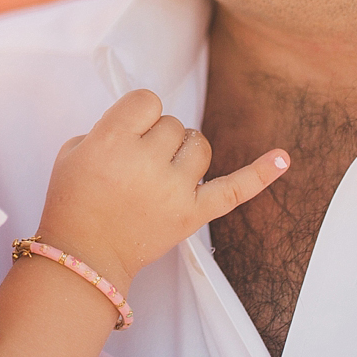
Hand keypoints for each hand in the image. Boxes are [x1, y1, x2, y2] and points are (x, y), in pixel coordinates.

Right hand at [34, 89, 289, 291]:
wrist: (83, 257)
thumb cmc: (73, 200)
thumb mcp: (73, 150)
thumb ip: (110, 127)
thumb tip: (144, 121)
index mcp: (113, 140)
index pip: (147, 100)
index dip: (138, 115)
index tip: (126, 133)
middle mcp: (147, 161)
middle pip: (173, 124)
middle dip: (156, 139)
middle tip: (134, 166)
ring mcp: (175, 189)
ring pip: (199, 145)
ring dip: (184, 151)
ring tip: (164, 172)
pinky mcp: (194, 214)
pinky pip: (235, 189)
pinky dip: (261, 174)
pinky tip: (284, 157)